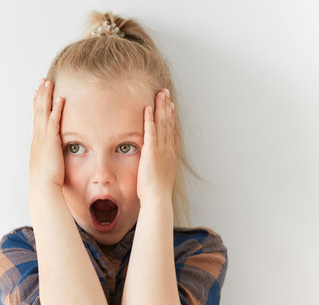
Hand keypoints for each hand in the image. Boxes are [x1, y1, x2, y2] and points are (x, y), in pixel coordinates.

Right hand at [29, 78, 65, 188]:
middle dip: (39, 95)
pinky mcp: (51, 141)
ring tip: (48, 83)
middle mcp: (37, 138)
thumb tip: (52, 159)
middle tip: (41, 82)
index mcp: (36, 143)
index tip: (37, 94)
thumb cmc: (46, 182)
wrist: (43, 189)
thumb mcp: (46, 167)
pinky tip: (60, 98)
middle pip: (38, 112)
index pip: (36, 120)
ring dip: (46, 96)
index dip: (37, 106)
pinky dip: (56, 109)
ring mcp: (42, 139)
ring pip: (43, 112)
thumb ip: (49, 159)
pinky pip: (54, 121)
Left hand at [136, 88, 177, 202]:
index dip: (171, 116)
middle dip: (166, 106)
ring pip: (161, 123)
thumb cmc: (158, 190)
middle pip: (168, 122)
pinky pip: (150, 131)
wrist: (158, 198)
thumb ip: (166, 160)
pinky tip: (148, 108)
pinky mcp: (151, 151)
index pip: (171, 130)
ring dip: (160, 107)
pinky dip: (149, 119)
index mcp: (170, 153)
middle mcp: (167, 148)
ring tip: (160, 94)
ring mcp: (160, 149)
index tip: (170, 105)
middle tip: (165, 93)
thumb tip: (168, 152)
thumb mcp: (165, 173)